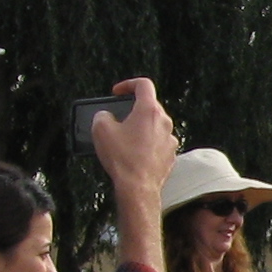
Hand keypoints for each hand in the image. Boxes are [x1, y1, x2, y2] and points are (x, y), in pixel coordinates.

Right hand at [92, 79, 177, 200]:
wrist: (138, 187)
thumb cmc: (123, 159)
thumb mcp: (101, 129)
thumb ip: (102, 115)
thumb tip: (106, 117)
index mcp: (149, 110)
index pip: (143, 85)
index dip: (128, 84)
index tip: (118, 92)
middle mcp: (164, 122)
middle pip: (149, 106)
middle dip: (132, 110)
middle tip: (118, 119)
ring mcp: (170, 139)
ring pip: (154, 125)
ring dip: (139, 128)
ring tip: (123, 139)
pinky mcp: (170, 154)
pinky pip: (157, 142)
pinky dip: (146, 143)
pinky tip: (133, 153)